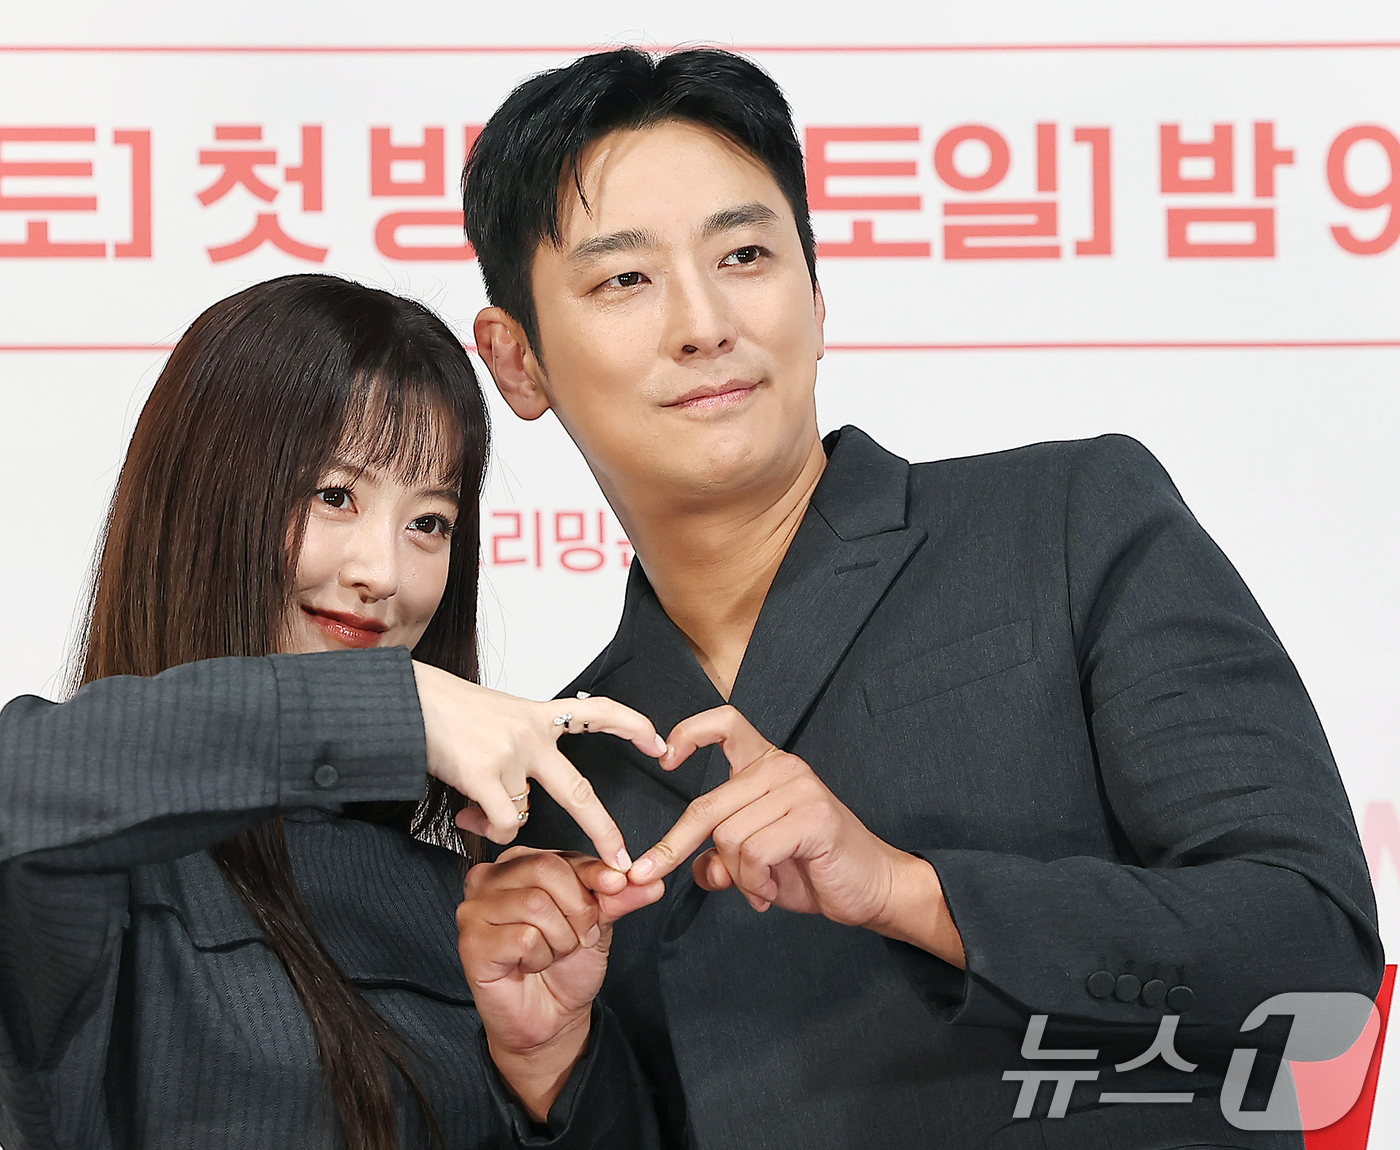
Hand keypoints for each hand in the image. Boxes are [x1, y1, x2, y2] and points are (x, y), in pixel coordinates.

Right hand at [411, 662, 665, 869]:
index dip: (630, 725)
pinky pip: (502, 824)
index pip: (596, 712)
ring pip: (525, 816)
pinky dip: (489, 830)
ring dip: (502, 822)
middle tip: (622, 857)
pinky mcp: (485, 775)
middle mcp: (531, 735)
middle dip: (603, 830)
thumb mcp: (495, 717)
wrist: (408, 700)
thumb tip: (509, 810)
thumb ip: (514, 758)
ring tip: (475, 806)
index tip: (657, 740)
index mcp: (537, 716)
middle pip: (580, 792)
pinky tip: (470, 814)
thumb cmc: (445, 711)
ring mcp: (510, 755)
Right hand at [457, 847, 663, 1119]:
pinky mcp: (471, 942)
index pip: (562, 853)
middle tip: (582, 937)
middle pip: (546, 870)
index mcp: (519, 862)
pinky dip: (540, 957)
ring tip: (552, 952)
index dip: (596, 873)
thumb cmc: (568, 964)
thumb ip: (622, 897)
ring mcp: (475, 908)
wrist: (552, 1017)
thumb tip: (653, 880)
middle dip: (578, 909)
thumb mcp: (601, 922)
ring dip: (560, 938)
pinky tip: (530, 965)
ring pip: (535, 904)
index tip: (617, 886)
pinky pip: (523, 938)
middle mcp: (490, 877)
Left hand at [627, 705, 964, 966]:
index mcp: (767, 766)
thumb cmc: (812, 868)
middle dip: (674, 845)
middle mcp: (783, 767)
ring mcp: (800, 789)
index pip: (725, 723)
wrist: (871, 889)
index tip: (665, 760)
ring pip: (729, 835)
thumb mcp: (754, 862)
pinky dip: (755, 884)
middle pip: (708, 804)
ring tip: (760, 889)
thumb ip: (722, 856)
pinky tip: (772, 892)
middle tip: (648, 874)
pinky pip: (755, 853)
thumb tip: (697, 867)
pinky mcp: (814, 816)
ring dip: (736, 876)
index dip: (688, 733)